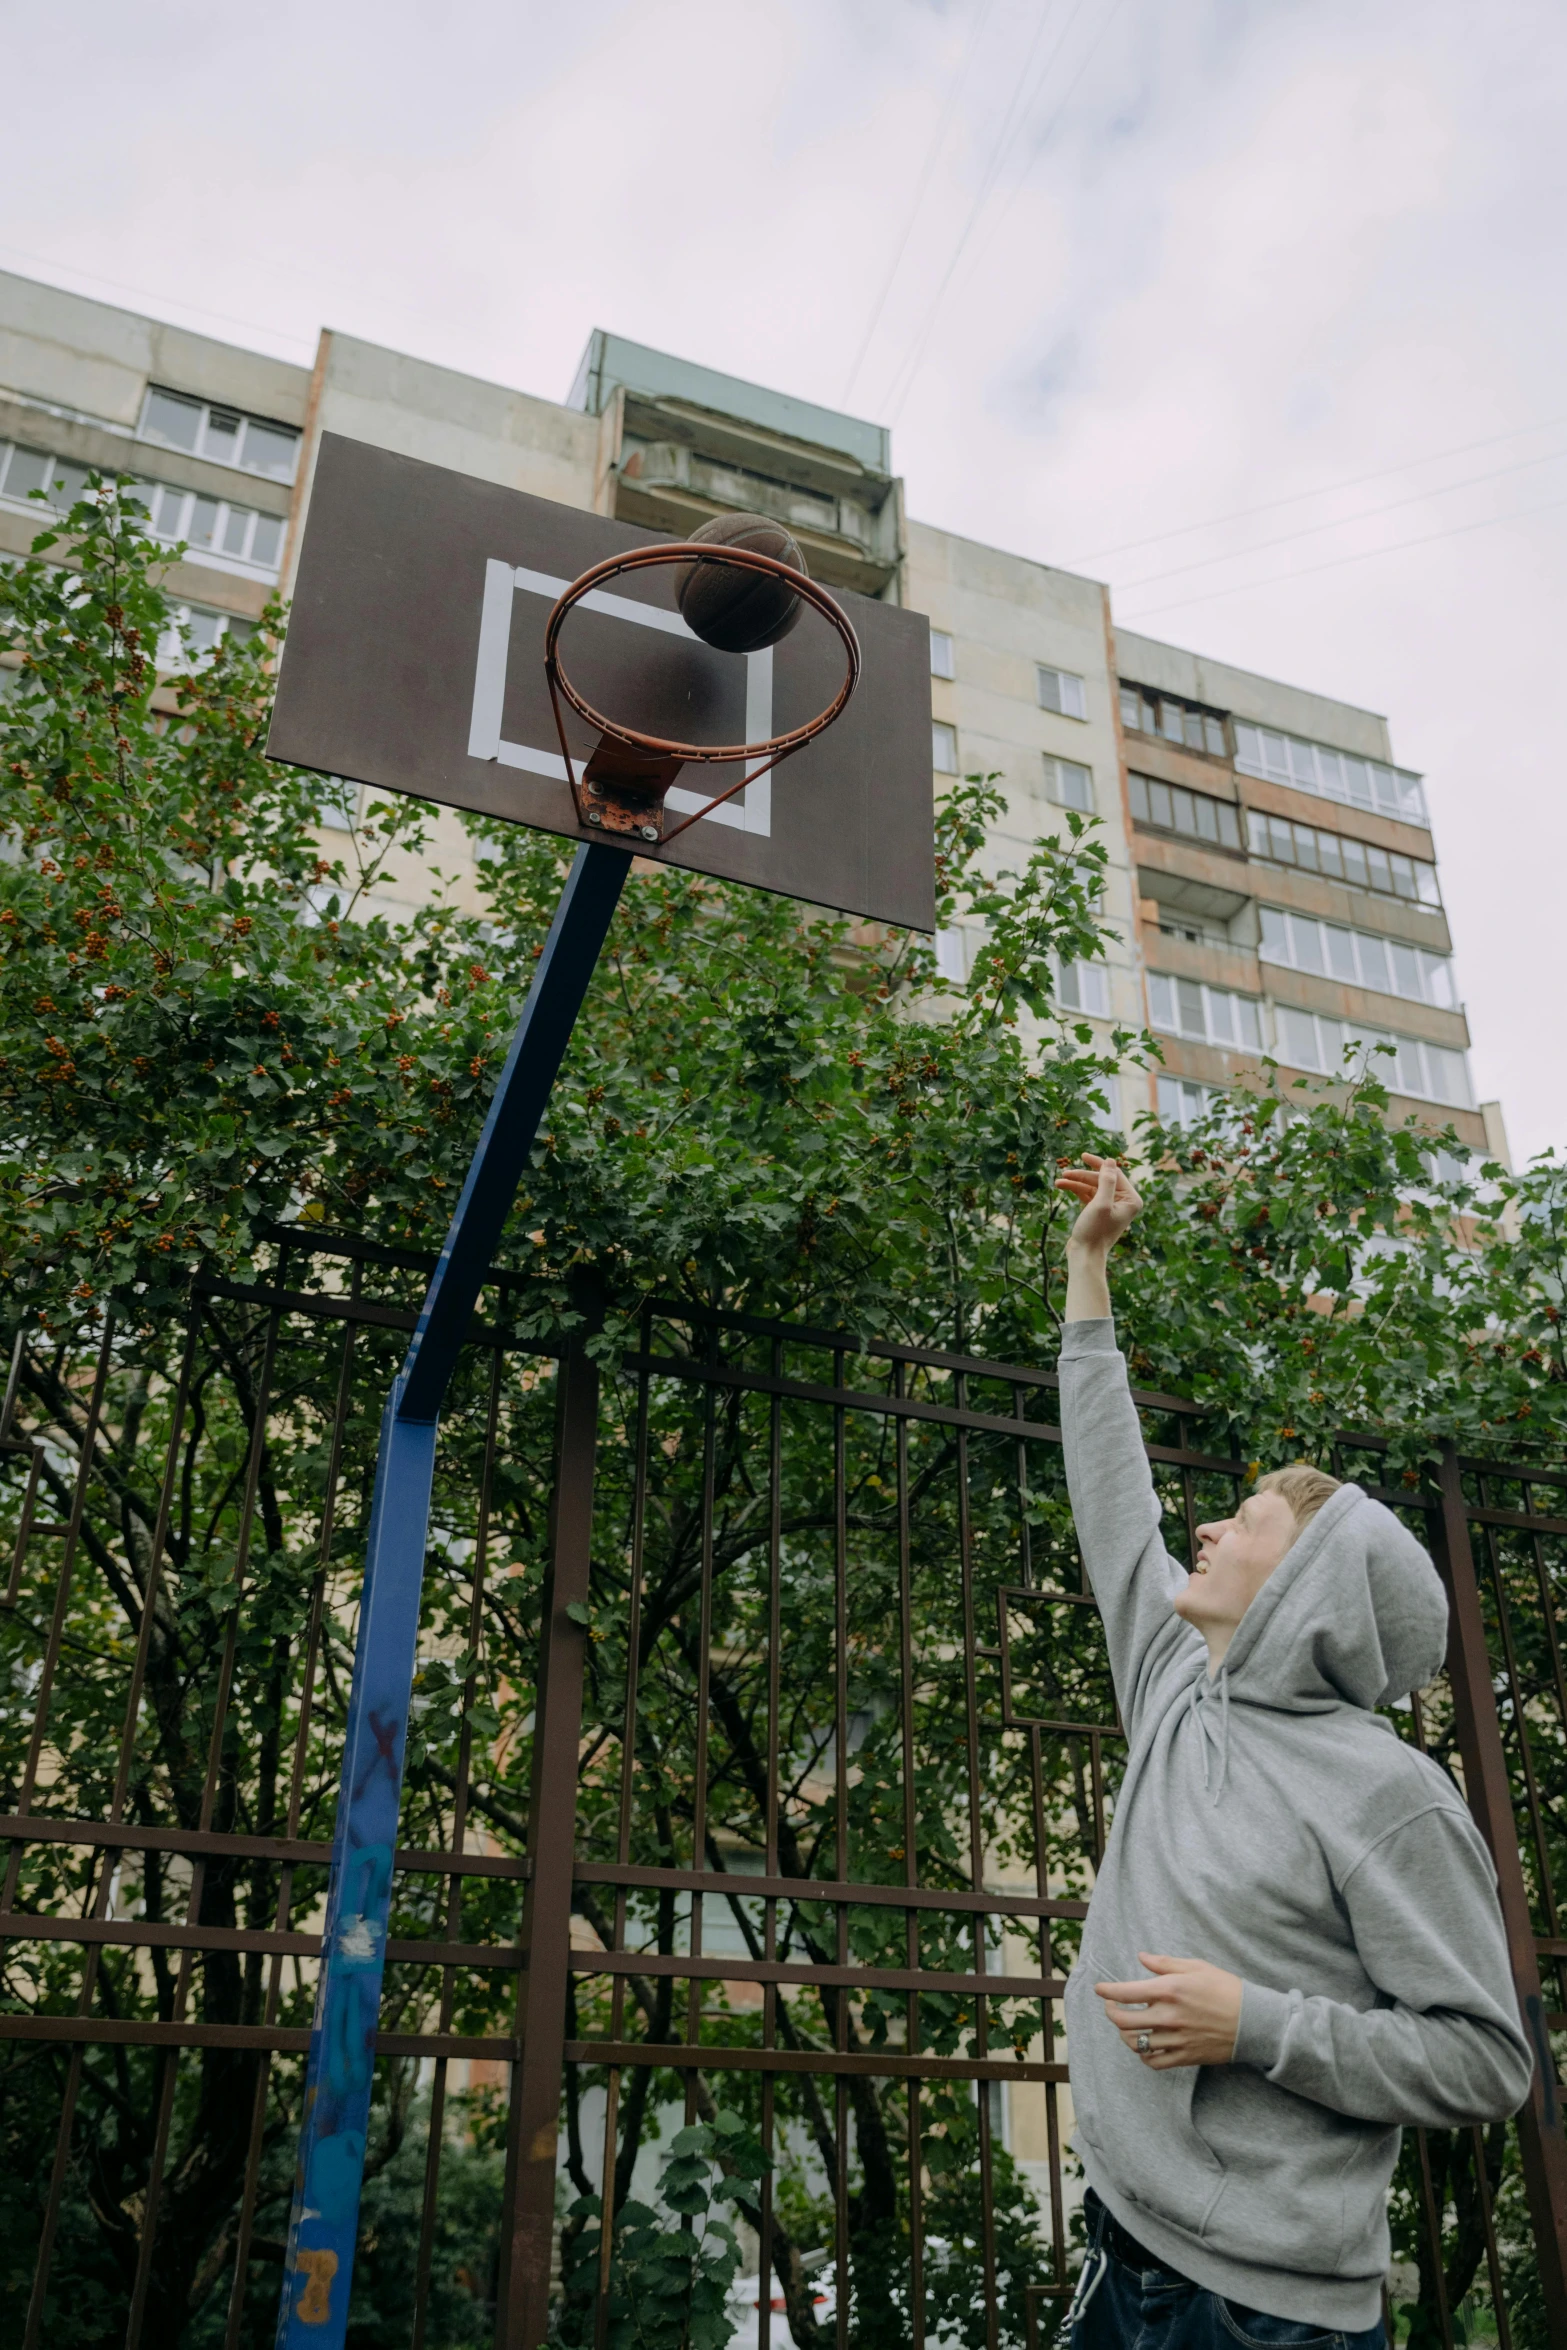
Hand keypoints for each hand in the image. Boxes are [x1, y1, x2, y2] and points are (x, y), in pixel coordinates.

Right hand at [1055, 1154, 1141, 1257]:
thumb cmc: (1095, 1231)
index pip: (1114, 1174)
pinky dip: (1075, 1190)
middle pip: (1101, 1179)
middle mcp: (1123, 1202)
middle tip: (1065, 1172)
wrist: (1085, 1255)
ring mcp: (1110, 1206)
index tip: (1083, 1156)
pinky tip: (1062, 1186)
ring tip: (1059, 1180)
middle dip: (1082, 1175)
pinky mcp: (1098, 1211)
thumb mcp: (1101, 1203)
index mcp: (1131, 1200)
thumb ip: (1107, 1181)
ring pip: (1092, 1186)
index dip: (1098, 1164)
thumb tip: (1110, 1160)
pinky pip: (1087, 1194)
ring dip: (1076, 1182)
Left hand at [1094, 1952, 1242, 2069]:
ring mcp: (1177, 2039)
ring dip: (1125, 2035)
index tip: (1100, 1989)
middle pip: (1125, 2021)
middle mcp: (1169, 2016)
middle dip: (1111, 2013)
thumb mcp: (1196, 1967)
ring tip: (1126, 2026)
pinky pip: (1155, 2062)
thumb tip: (1141, 1957)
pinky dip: (1143, 2055)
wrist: (1254, 2021)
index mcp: (1170, 1990)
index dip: (1107, 1991)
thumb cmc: (1226, 1988)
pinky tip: (1144, 2045)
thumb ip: (1165, 1963)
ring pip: (1136, 2043)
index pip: (1126, 1992)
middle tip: (1111, 2007)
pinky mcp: (1186, 2056)